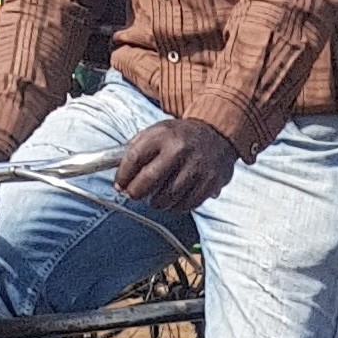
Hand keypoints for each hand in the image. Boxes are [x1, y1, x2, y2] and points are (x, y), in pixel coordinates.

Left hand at [117, 116, 243, 210]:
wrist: (218, 133)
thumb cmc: (182, 136)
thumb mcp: (158, 132)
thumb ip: (137, 149)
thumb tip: (121, 179)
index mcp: (163, 134)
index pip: (134, 158)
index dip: (123, 176)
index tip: (120, 185)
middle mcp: (180, 149)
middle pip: (149, 180)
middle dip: (136, 192)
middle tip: (134, 194)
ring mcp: (197, 167)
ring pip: (167, 197)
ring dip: (157, 202)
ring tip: (156, 198)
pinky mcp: (210, 182)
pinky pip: (186, 204)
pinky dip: (176, 206)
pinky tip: (174, 198)